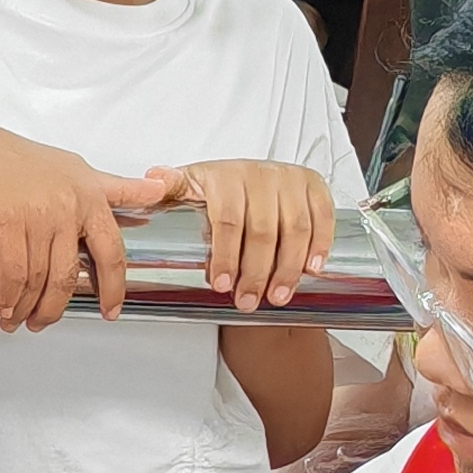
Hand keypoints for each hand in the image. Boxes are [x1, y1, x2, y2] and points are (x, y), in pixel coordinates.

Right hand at [0, 120, 178, 329]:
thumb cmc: (16, 158)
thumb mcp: (75, 168)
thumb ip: (115, 187)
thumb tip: (159, 190)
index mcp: (90, 196)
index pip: (112, 251)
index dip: (113, 288)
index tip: (110, 312)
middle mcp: (68, 207)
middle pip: (69, 275)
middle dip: (55, 308)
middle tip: (43, 323)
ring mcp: (37, 215)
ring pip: (40, 278)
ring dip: (27, 307)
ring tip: (17, 320)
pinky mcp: (5, 223)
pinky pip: (14, 273)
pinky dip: (9, 296)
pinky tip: (4, 307)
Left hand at [165, 157, 342, 308]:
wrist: (248, 172)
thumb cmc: (215, 187)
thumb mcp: (186, 185)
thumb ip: (170, 186)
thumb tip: (150, 183)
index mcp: (225, 176)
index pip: (227, 219)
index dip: (226, 255)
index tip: (222, 285)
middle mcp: (260, 174)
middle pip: (262, 230)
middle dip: (255, 272)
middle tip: (247, 301)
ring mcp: (289, 179)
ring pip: (294, 228)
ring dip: (287, 267)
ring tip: (277, 296)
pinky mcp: (314, 185)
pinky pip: (323, 216)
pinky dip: (321, 243)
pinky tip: (312, 269)